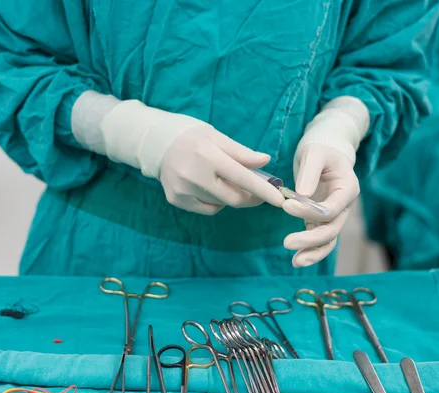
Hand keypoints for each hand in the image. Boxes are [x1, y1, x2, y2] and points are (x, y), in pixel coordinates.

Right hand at [160, 126, 285, 214]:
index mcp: (208, 156)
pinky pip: (206, 208)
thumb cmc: (193, 137)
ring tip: (222, 179)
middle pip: (234, 199)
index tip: (281, 200)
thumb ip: (242, 153)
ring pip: (221, 203)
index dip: (264, 191)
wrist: (158, 143)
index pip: (243, 178)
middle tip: (258, 193)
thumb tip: (266, 161)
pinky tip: (208, 186)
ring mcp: (183, 190)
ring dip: (230, 195)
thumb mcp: (218, 137)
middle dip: (251, 198)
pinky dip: (215, 201)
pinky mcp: (176, 199)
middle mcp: (194, 175)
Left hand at [282, 143, 359, 266]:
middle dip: (310, 239)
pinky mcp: (321, 220)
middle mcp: (344, 205)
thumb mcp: (314, 153)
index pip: (331, 208)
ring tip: (294, 262)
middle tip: (286, 242)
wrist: (324, 150)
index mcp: (347, 189)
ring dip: (312, 252)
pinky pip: (318, 239)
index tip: (286, 206)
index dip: (309, 211)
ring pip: (327, 240)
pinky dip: (309, 249)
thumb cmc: (320, 148)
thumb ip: (310, 173)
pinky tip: (295, 259)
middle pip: (331, 229)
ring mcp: (334, 215)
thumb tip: (302, 196)